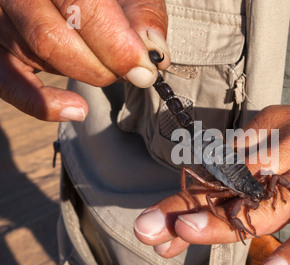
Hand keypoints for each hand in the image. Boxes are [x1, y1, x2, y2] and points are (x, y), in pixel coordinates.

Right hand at [0, 0, 169, 120]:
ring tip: (112, 72)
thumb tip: (154, 52)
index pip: (82, 6)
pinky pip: (10, 83)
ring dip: (87, 74)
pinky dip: (44, 103)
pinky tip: (77, 109)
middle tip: (132, 72)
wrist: (82, 1)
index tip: (144, 68)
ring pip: (39, 54)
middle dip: (104, 65)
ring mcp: (4, 19)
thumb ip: (144, 17)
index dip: (116, 44)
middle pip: (54, 37)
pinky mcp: (0, 49)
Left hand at [134, 87, 289, 264]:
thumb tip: (217, 195)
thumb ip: (257, 167)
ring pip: (269, 201)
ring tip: (189, 234)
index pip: (220, 168)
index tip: (157, 222)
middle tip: (151, 228)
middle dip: (190, 208)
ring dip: (227, 219)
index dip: (185, 196)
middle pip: (233, 184)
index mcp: (272, 132)